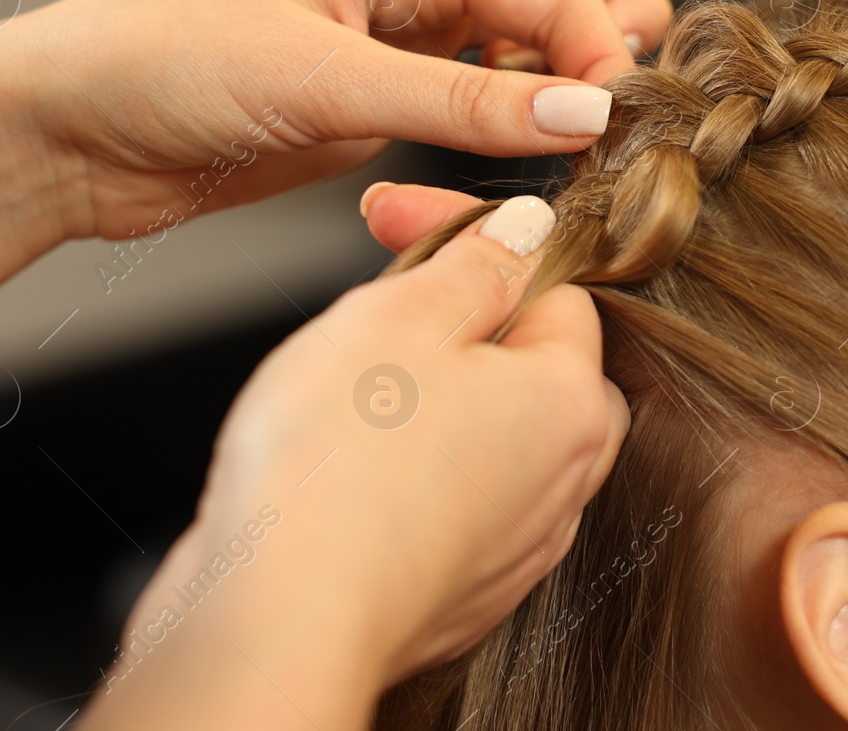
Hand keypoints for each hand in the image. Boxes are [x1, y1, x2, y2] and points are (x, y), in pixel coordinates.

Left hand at [5, 0, 670, 238]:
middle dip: (609, 33)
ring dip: (567, 89)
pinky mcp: (386, 105)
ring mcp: (407, 45)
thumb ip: (461, 99)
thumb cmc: (164, 62)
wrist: (71, 128)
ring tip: (581, 152)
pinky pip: (485, 106)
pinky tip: (522, 169)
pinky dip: (520, 131)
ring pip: (532, 47)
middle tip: (621, 111)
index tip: (612, 118)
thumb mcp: (324, 78)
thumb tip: (582, 114)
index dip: (599, 44)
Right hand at [82, 196, 628, 728]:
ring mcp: (513, 546)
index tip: (402, 225)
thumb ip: (476, 264)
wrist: (279, 622)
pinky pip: (452, 503)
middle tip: (383, 309)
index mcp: (568, 402)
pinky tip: (347, 462)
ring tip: (349, 386)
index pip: (557, 292)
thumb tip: (526, 232)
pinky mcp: (458, 591)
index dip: (476, 245)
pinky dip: (410, 471)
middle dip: (464, 326)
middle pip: (535, 367)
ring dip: (433, 398)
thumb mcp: (402, 315)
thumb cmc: (335, 472)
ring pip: (492, 436)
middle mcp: (560, 483)